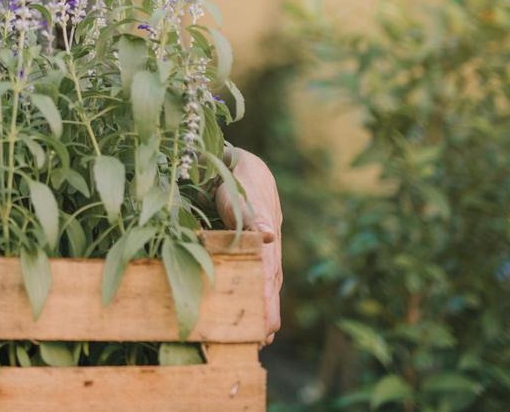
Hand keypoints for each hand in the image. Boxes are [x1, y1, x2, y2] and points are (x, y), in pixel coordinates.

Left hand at [214, 145, 282, 345]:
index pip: (267, 274)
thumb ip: (252, 217)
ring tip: (262, 337)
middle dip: (268, 312)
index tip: (266, 322)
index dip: (265, 298)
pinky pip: (259, 278)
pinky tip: (255, 313)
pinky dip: (259, 297)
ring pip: (267, 284)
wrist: (244, 168)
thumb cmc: (239, 183)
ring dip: (265, 309)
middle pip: (270, 284)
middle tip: (263, 340)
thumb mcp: (242, 197)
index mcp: (266, 239)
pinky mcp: (256, 252)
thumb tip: (267, 237)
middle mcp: (268, 249)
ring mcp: (263, 251)